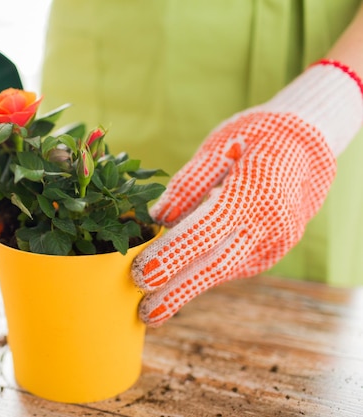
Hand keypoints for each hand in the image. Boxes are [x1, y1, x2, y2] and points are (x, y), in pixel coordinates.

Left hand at [131, 60, 362, 326]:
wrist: (308, 147)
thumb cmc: (256, 138)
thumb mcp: (219, 145)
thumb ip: (188, 183)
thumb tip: (157, 217)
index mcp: (253, 192)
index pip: (207, 229)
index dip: (173, 254)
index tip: (142, 274)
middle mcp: (267, 224)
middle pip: (217, 264)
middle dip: (179, 291)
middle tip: (145, 313)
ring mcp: (273, 242)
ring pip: (223, 271)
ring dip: (186, 290)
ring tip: (151, 309)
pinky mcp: (270, 252)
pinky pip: (232, 265)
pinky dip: (202, 275)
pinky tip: (176, 286)